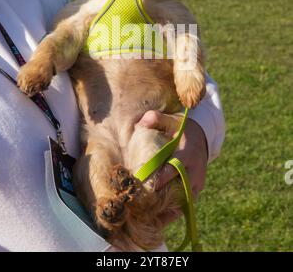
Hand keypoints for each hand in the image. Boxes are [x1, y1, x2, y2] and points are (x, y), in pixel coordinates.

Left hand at [136, 110, 207, 224]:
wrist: (202, 138)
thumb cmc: (181, 130)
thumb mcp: (171, 120)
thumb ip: (156, 118)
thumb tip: (141, 122)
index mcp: (188, 153)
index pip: (172, 169)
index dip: (157, 179)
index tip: (140, 184)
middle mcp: (194, 171)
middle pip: (176, 190)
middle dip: (158, 199)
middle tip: (138, 206)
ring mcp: (197, 184)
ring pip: (181, 202)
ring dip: (164, 211)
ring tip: (144, 220)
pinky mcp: (196, 192)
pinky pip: (184, 207)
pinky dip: (171, 215)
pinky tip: (155, 221)